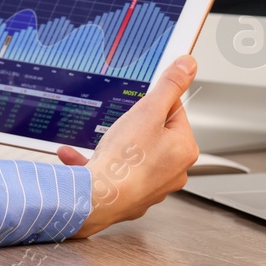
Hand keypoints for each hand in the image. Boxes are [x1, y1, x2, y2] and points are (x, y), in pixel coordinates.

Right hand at [57, 55, 198, 237]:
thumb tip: (187, 65)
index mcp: (184, 149)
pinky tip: (77, 157)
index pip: (175, 112)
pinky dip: (98, 164)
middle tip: (118, 126)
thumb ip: (169, 86)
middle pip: (154, 134)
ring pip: (132, 155)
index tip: (139, 105)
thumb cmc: (126, 160)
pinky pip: (115, 174)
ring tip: (98, 142)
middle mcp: (174, 171)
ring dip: (112, 146)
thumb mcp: (148, 111)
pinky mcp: (130, 197)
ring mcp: (152, 186)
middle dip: (132, 126)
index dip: (153, 104)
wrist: (97, 199)